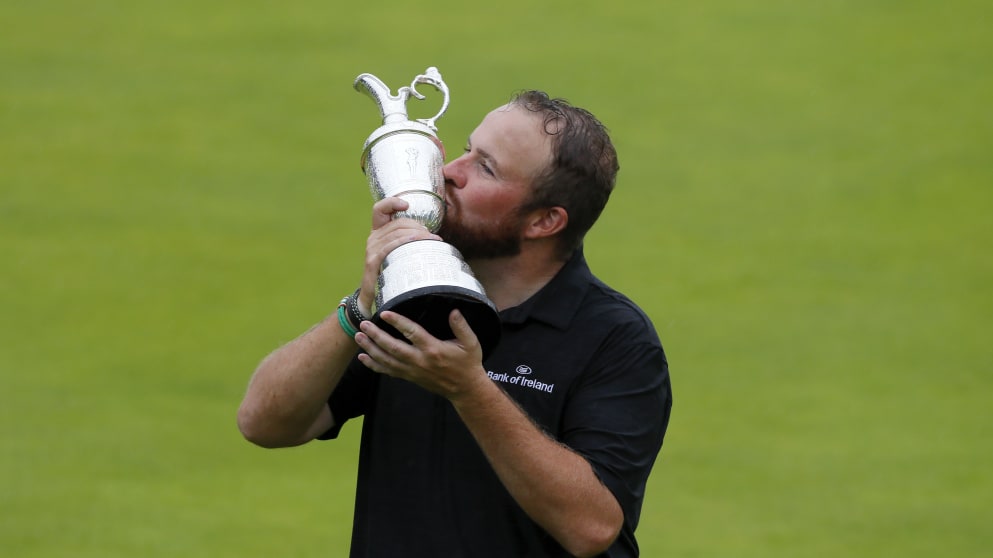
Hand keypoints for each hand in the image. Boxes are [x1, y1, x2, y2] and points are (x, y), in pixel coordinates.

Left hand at [354, 309, 486, 400]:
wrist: (465, 389)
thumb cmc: (468, 363)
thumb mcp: (471, 343)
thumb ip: (462, 327)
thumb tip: (454, 311)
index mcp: (433, 349)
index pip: (412, 333)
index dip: (398, 322)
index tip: (385, 313)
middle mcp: (420, 361)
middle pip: (393, 348)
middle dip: (376, 336)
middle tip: (363, 324)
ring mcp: (412, 371)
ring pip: (387, 360)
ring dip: (371, 348)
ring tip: (359, 336)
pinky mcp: (409, 377)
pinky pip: (388, 371)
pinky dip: (374, 365)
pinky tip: (363, 357)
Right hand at [357, 197, 439, 313]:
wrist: (371, 295)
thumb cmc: (389, 272)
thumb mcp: (396, 253)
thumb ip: (406, 241)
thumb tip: (431, 235)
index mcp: (377, 232)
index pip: (379, 209)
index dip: (391, 202)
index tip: (406, 205)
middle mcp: (373, 238)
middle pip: (397, 223)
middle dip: (417, 226)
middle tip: (432, 236)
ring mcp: (371, 248)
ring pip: (396, 233)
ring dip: (417, 235)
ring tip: (432, 241)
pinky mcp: (372, 260)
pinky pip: (390, 247)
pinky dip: (406, 242)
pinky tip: (418, 243)